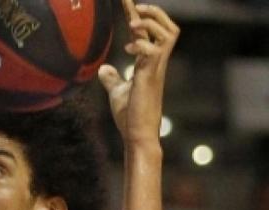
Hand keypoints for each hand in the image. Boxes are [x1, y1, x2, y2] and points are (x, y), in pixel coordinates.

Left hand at [98, 0, 179, 146]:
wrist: (137, 134)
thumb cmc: (130, 115)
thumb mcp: (117, 92)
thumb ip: (112, 79)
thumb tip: (104, 68)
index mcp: (148, 63)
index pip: (146, 33)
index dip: (138, 16)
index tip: (127, 2)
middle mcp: (156, 62)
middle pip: (168, 27)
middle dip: (154, 12)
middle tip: (136, 6)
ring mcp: (156, 68)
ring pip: (168, 34)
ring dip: (151, 23)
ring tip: (132, 23)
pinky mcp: (151, 76)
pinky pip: (155, 51)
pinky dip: (142, 44)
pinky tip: (129, 49)